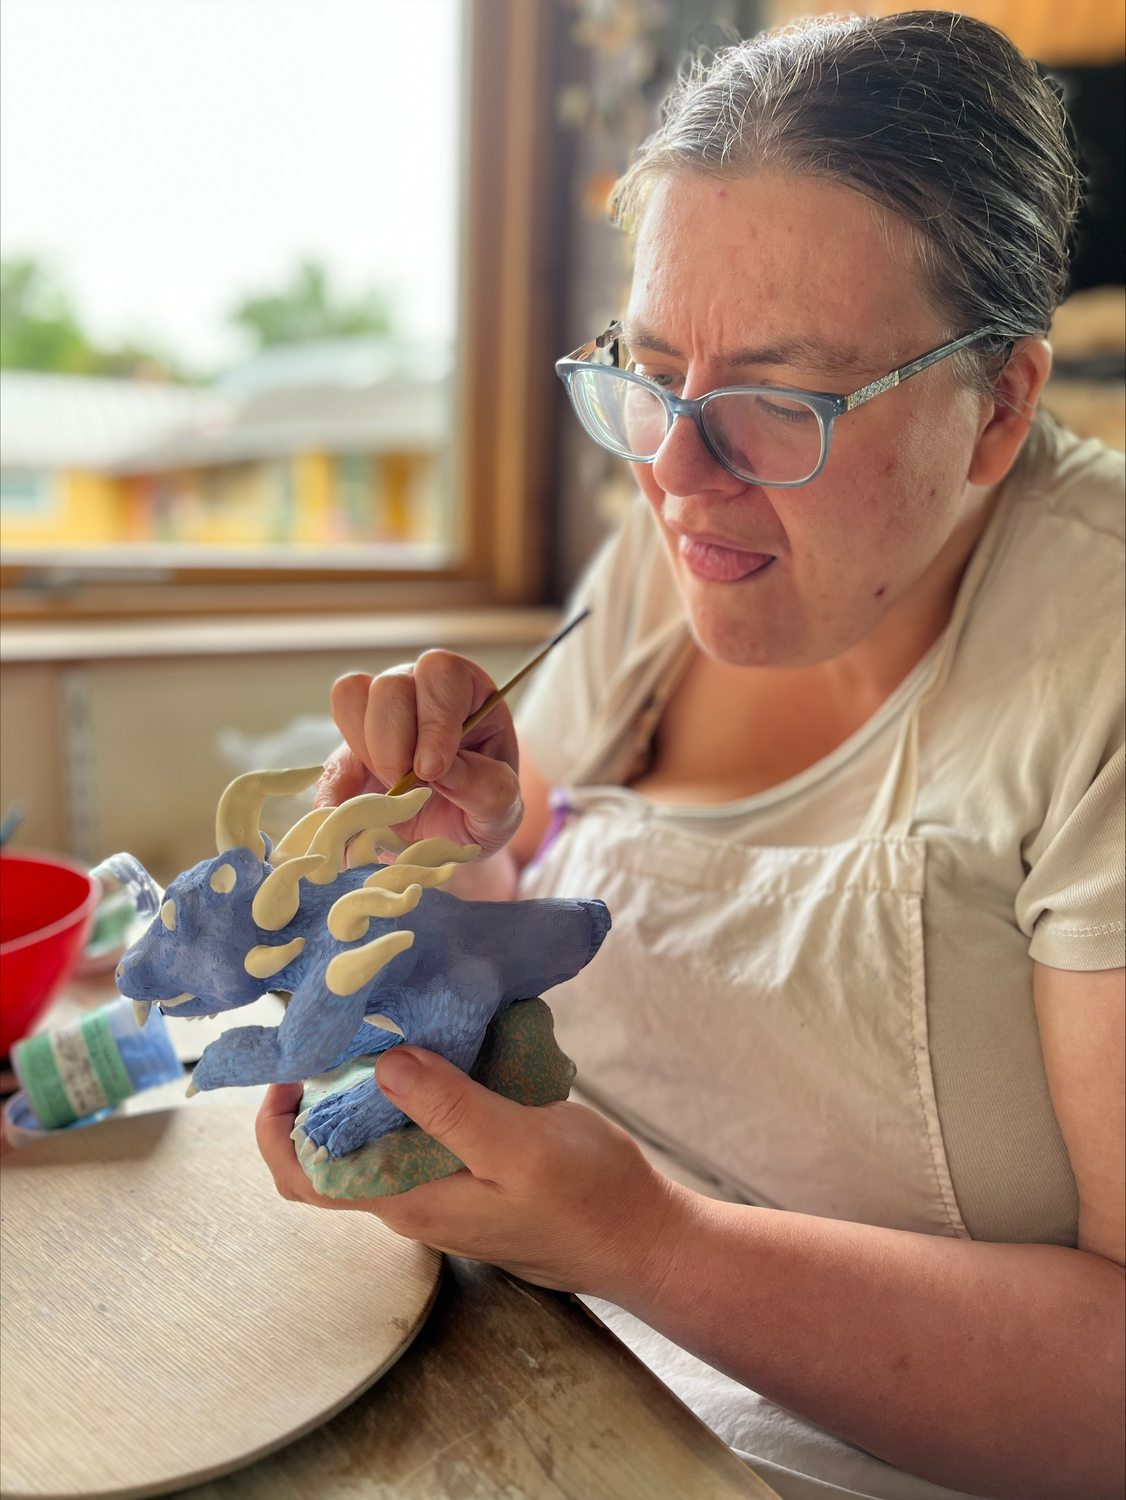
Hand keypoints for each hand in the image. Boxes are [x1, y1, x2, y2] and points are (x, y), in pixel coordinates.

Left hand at [255, 1048, 682, 1298]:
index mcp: (409, 1198)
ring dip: (377, 1081)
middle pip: (333, 1148)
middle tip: (347, 1021)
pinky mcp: (475, 1172)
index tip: (292, 1065)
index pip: (304, 1177)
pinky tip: (452, 1046)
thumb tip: (382, 1064)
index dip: (277, 1125)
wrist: (646, 1239)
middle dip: (324, 1086)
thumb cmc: (589, 1200)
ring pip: (381, 1133)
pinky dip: (423, 1086)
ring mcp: (444, 1186)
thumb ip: (450, 1107)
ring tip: (397, 1021)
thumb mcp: (519, 1145)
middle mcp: (414, 1196)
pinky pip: (426, 1128)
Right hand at [314, 653, 521, 856]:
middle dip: (394, 743)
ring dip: (366, 754)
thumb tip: (442, 771)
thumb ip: (486, 789)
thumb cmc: (487, 809)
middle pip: (389, 685)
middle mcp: (420, 689)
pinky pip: (328, 753)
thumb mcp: (504, 808)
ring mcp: (380, 713)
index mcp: (468, 691)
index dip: (433, 719)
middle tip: (409, 787)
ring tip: (393, 797)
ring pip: (351, 699)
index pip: (441, 674)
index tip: (432, 770)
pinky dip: (333, 791)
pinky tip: (349, 818)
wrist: (456, 837)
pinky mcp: (349, 747)